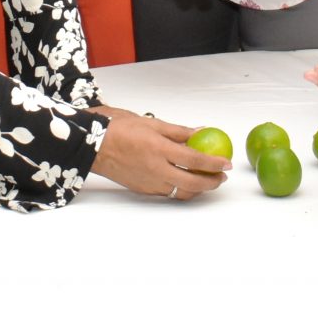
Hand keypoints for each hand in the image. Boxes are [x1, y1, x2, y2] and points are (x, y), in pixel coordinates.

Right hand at [90, 109, 230, 199]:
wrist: (91, 145)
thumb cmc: (118, 128)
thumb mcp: (151, 123)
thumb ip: (178, 131)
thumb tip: (200, 131)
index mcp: (158, 149)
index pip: (194, 159)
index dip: (213, 163)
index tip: (226, 163)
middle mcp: (155, 169)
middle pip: (192, 183)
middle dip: (211, 182)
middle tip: (221, 176)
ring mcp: (149, 182)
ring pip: (181, 192)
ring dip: (198, 188)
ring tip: (206, 180)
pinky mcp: (142, 189)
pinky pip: (167, 192)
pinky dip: (181, 188)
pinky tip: (185, 181)